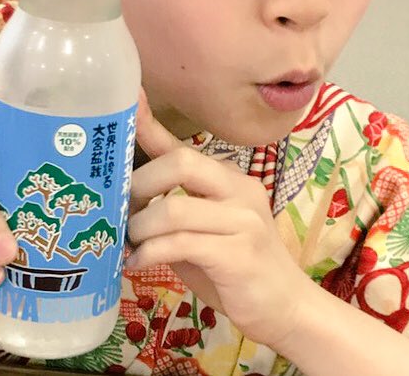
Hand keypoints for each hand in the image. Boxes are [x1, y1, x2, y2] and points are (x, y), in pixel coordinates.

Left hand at [125, 92, 309, 348]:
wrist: (286, 307)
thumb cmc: (236, 269)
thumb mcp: (201, 232)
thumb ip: (172, 211)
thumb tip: (124, 202)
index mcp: (228, 177)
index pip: (182, 145)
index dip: (150, 125)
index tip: (129, 102)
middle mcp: (238, 188)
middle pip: (181, 162)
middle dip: (141, 183)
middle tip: (123, 210)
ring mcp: (242, 219)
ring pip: (174, 207)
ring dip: (141, 227)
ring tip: (130, 244)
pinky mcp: (238, 254)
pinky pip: (181, 243)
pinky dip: (151, 253)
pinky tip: (139, 263)